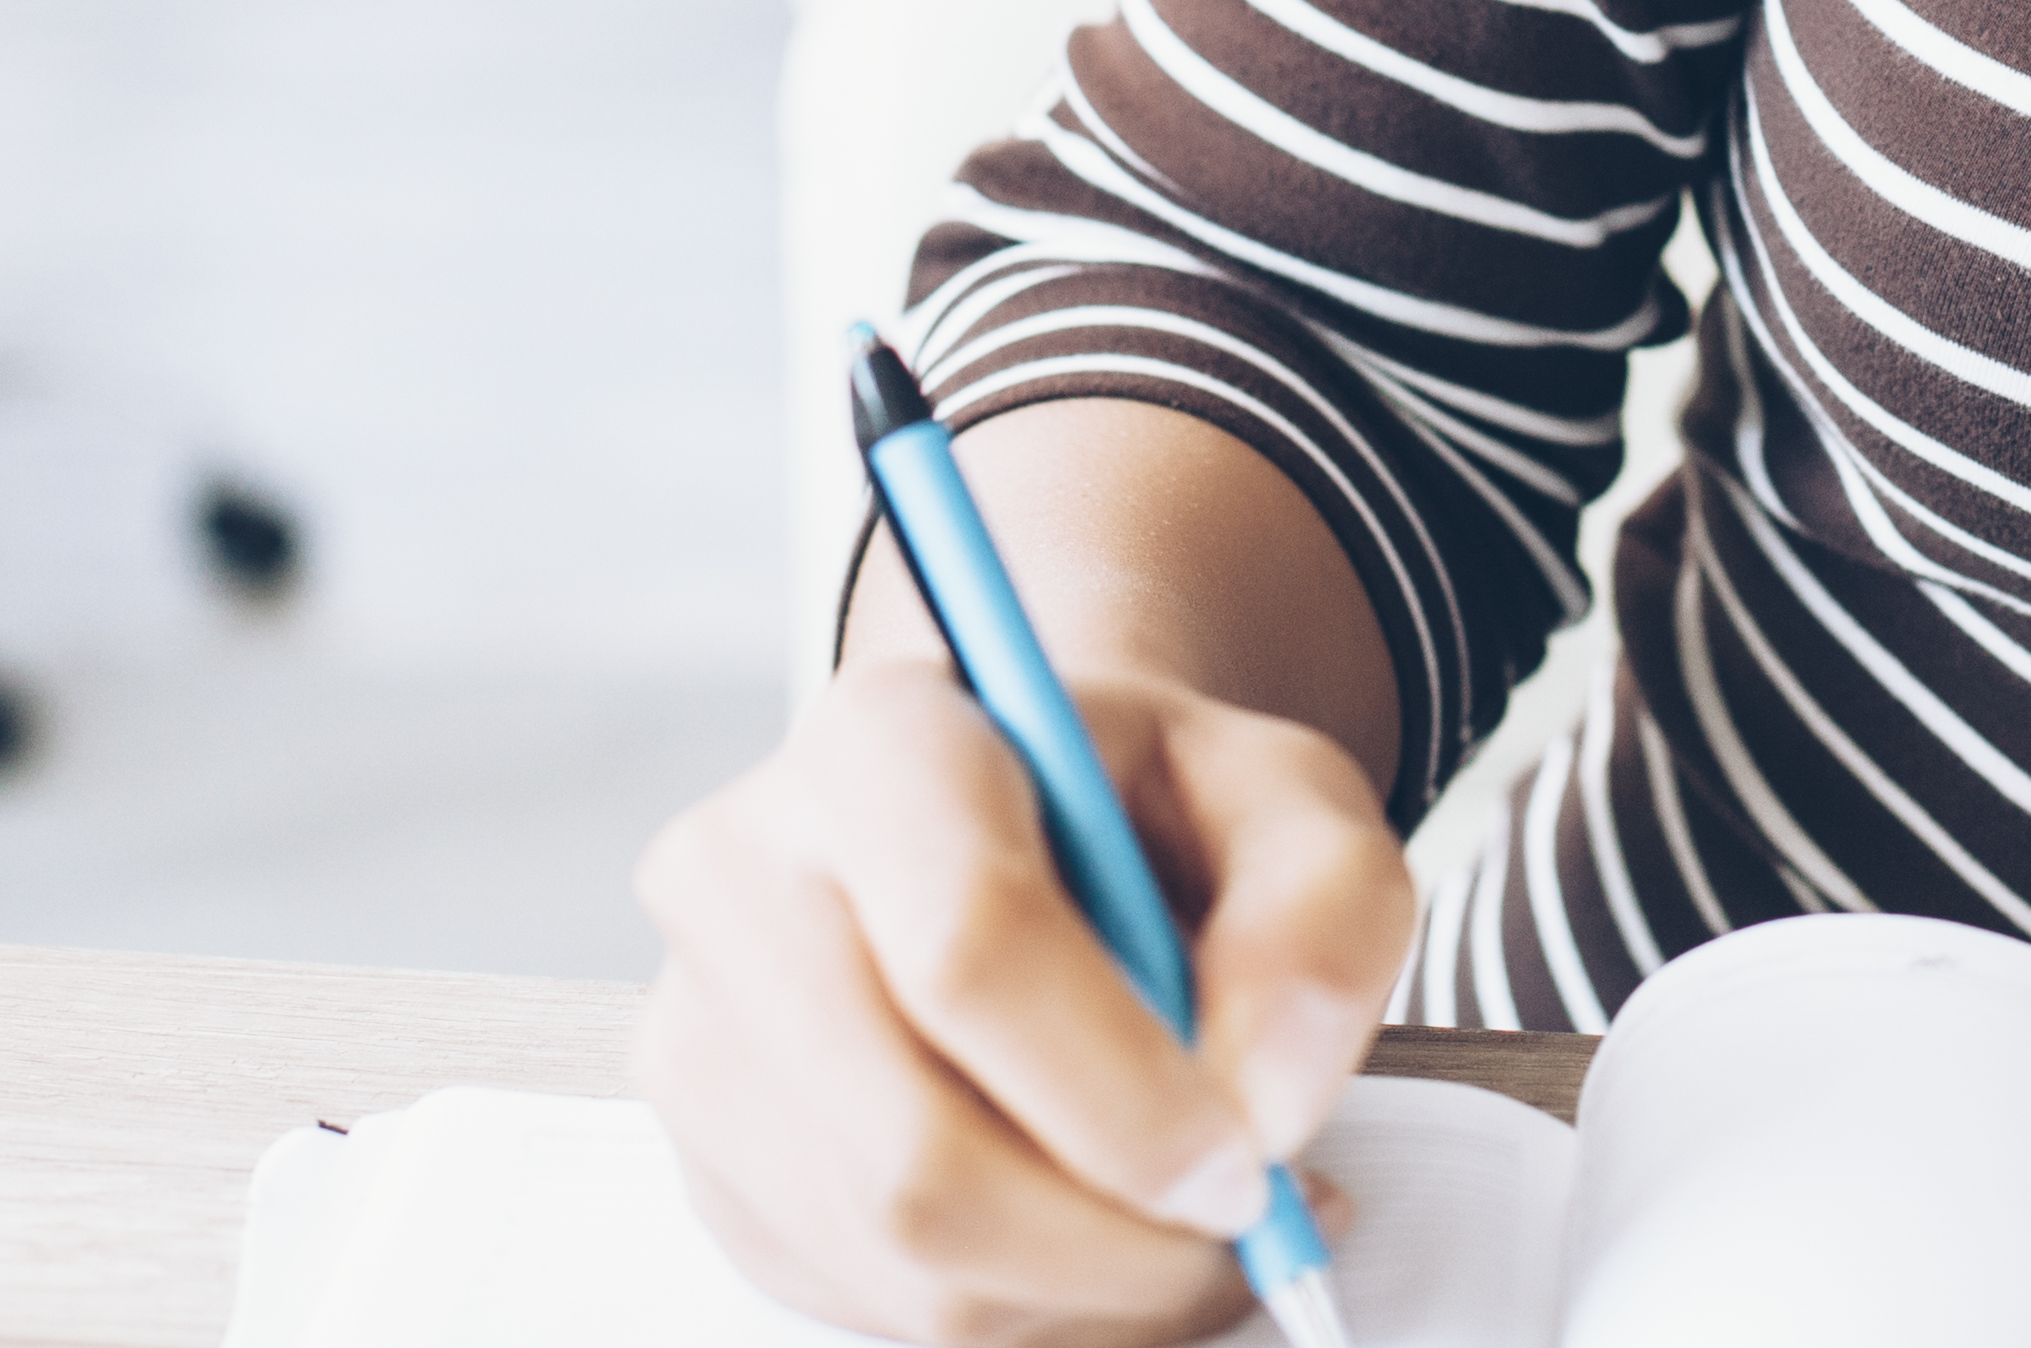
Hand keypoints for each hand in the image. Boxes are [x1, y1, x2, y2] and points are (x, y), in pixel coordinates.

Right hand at [632, 654, 1415, 1346]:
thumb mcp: (1291, 798)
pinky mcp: (715, 1164)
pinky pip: (877, 1307)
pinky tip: (1092, 1227)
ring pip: (901, 1260)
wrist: (1031, 829)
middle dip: (1115, 1240)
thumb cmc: (1144, 811)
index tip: (1244, 1157)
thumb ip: (1325, 912)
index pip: (970, 947)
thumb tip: (1263, 1097)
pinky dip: (1028, 1311)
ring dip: (1085, 1291)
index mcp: (884, 739)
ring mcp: (705, 1032)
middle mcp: (745, 875)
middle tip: (1236, 1219)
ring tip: (1182, 1218)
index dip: (1126, 1098)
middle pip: (916, 1154)